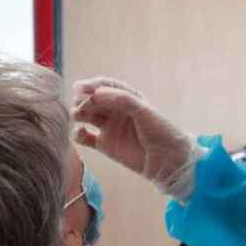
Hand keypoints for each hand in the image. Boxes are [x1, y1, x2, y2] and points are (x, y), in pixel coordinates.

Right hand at [71, 77, 196, 196]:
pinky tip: (79, 132)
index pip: (105, 86)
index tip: (79, 87)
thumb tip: (96, 93)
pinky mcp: (104, 145)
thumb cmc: (161, 131)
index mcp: (127, 98)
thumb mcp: (144, 111)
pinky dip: (77, 134)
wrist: (168, 160)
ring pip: (86, 116)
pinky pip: (85, 137)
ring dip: (78, 113)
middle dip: (83, 99)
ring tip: (77, 115)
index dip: (91, 85)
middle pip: (93, 100)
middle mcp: (116, 111)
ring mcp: (109, 127)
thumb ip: (122, 99)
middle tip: (79, 103)